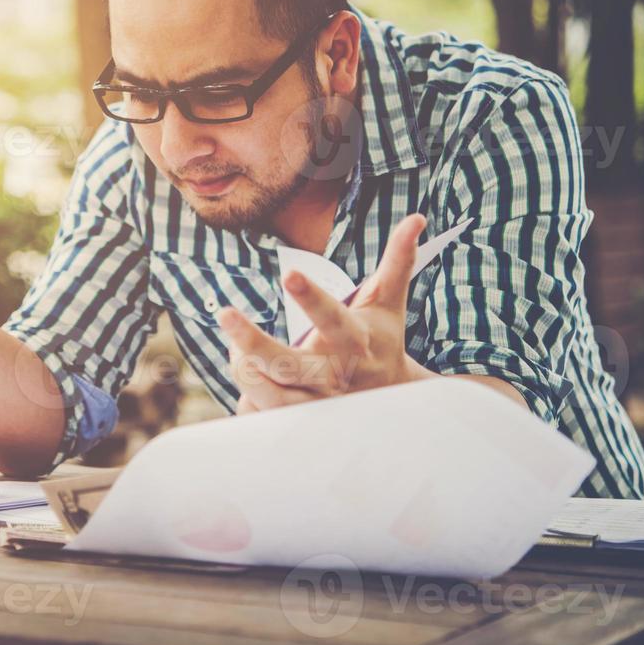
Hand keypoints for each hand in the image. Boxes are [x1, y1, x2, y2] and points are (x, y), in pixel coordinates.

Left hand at [223, 214, 432, 413]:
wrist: (393, 403)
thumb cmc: (381, 342)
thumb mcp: (388, 303)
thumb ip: (398, 261)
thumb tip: (416, 218)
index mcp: (355, 342)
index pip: (333, 318)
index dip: (312, 298)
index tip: (289, 273)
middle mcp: (334, 377)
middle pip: (289, 365)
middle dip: (253, 343)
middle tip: (227, 314)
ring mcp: (317, 406)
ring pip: (270, 396)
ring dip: (245, 370)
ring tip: (234, 345)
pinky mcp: (300, 425)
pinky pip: (262, 417)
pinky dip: (248, 398)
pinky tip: (249, 376)